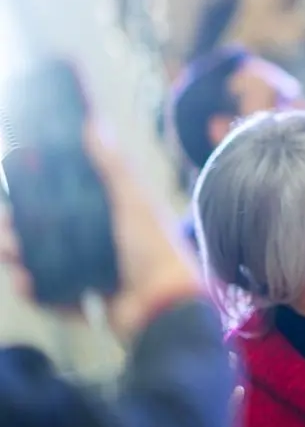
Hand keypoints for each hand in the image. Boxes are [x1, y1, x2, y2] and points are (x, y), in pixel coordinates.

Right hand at [0, 120, 203, 342]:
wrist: (166, 302)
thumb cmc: (155, 246)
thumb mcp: (133, 201)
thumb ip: (113, 166)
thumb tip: (94, 123)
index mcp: (104, 214)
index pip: (61, 198)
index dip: (35, 190)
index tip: (13, 179)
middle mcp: (91, 241)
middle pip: (41, 230)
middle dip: (15, 226)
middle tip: (3, 221)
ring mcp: (84, 271)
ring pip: (37, 261)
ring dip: (16, 255)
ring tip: (6, 249)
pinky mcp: (80, 299)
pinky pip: (48, 294)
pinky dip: (34, 290)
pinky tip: (25, 282)